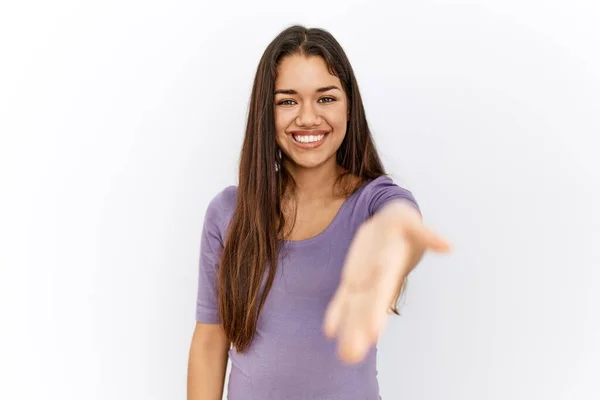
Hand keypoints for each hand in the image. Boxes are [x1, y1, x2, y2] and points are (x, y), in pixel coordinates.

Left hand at [322, 200, 450, 363]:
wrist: (392, 221)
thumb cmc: (404, 223)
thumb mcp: (413, 224)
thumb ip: (428, 235)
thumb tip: (448, 246)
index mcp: (390, 266)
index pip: (382, 291)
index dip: (376, 311)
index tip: (372, 334)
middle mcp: (377, 279)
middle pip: (366, 306)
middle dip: (359, 330)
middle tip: (351, 357)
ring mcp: (364, 280)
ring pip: (354, 308)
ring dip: (349, 329)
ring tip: (345, 357)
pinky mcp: (353, 277)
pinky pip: (344, 297)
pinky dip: (337, 312)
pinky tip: (329, 331)